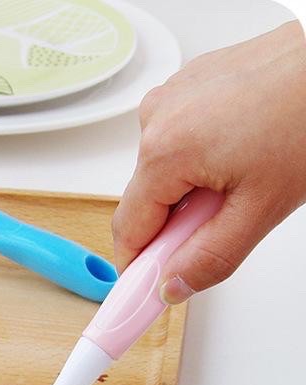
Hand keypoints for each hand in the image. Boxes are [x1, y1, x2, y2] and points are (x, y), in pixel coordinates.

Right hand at [113, 21, 305, 303]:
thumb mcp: (262, 207)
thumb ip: (210, 258)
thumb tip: (173, 285)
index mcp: (164, 152)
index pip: (128, 232)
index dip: (138, 267)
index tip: (143, 291)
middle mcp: (156, 119)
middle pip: (145, 201)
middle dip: (175, 223)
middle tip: (224, 220)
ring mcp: (170, 98)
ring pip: (161, 171)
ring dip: (189, 188)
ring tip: (241, 175)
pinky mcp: (186, 87)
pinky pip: (176, 140)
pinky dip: (200, 156)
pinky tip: (238, 150)